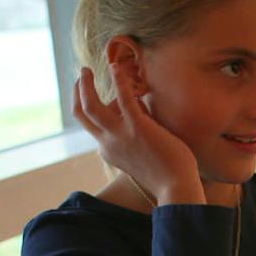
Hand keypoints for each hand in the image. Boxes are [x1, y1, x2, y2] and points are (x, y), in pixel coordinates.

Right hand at [70, 65, 202, 206]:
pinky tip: (116, 67)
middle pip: (82, 115)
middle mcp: (108, 143)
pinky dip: (118, 81)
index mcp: (109, 151)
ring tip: (86, 69)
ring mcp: (120, 136)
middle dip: (78, 92)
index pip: (95, 126)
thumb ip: (136, 131)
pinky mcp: (138, 128)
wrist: (178, 188)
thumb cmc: (167, 173)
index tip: (108, 96)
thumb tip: (141, 105)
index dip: (101, 108)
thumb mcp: (143, 153)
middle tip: (81, 75)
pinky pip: (123, 98)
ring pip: (89, 106)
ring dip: (84, 85)